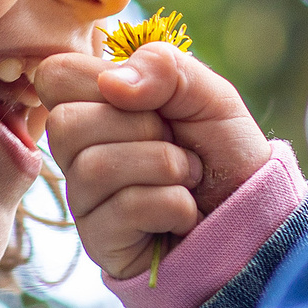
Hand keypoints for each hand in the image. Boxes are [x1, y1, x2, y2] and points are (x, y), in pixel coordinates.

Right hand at [37, 44, 275, 280]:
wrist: (253, 214)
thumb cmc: (223, 151)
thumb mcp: (208, 93)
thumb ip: (164, 66)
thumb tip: (112, 83)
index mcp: (94, 107)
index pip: (54, 76)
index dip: (101, 80)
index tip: (143, 100)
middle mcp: (78, 154)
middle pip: (65, 123)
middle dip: (141, 129)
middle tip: (173, 143)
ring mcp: (85, 200)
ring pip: (95, 167)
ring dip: (165, 167)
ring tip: (186, 177)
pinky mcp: (100, 241)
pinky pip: (124, 208)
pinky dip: (172, 205)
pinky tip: (183, 213)